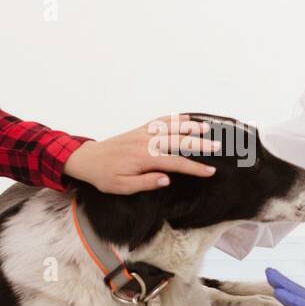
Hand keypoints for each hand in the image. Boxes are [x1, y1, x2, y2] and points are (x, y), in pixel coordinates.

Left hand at [62, 114, 221, 193]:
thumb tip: (167, 179)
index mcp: (144, 158)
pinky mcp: (139, 130)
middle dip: (199, 145)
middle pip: (178, 142)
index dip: (194, 167)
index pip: (175, 163)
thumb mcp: (122, 187)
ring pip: (171, 127)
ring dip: (190, 127)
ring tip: (207, 128)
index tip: (210, 171)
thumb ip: (146, 182)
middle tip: (217, 147)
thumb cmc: (104, 176)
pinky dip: (174, 118)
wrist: (87, 159)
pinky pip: (160, 121)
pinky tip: (186, 118)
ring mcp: (143, 134)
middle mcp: (146, 143)